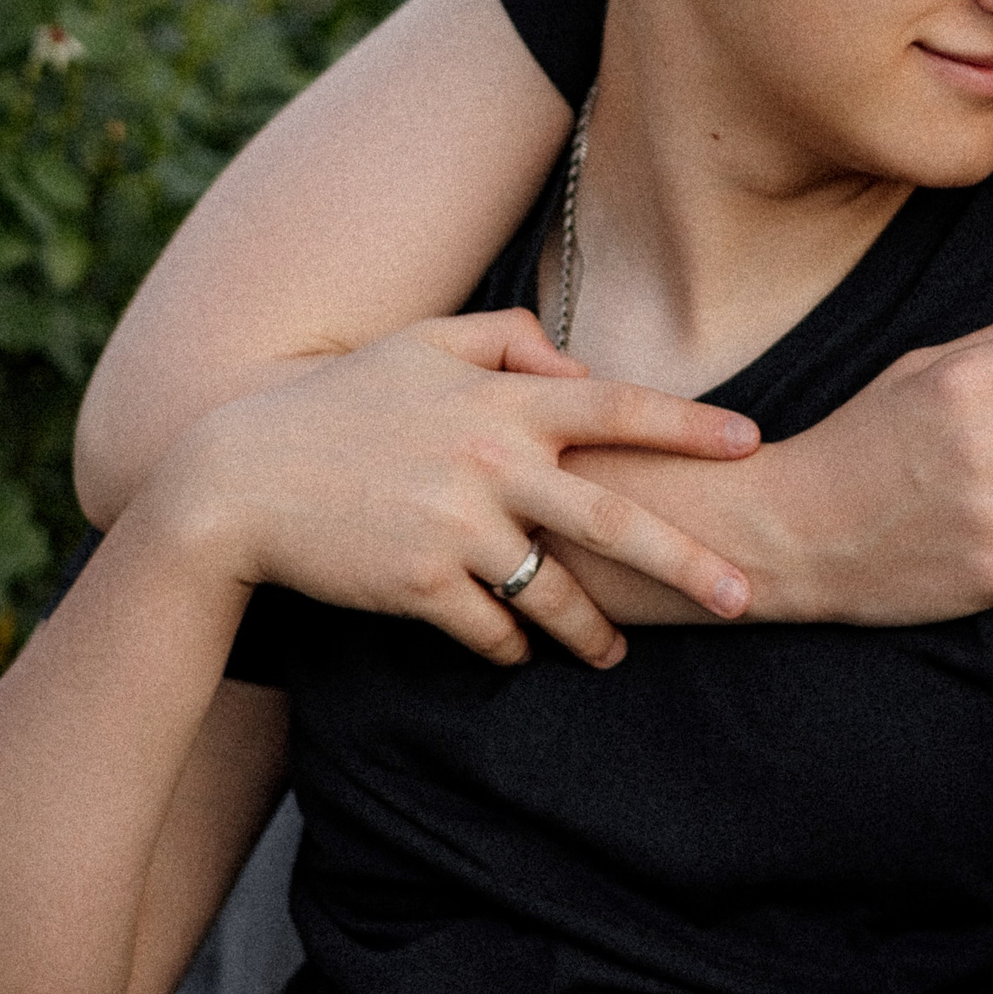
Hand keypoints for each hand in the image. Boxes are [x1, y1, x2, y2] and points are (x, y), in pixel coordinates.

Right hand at [158, 309, 761, 669]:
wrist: (239, 480)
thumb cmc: (339, 404)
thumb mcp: (421, 342)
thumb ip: (510, 341)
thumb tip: (582, 367)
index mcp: (500, 401)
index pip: (618, 407)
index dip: (689, 426)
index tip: (753, 441)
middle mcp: (491, 462)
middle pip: (615, 520)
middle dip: (688, 562)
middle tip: (745, 596)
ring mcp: (457, 529)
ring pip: (556, 594)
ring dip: (592, 631)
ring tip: (614, 652)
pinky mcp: (422, 586)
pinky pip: (491, 631)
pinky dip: (509, 646)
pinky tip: (516, 651)